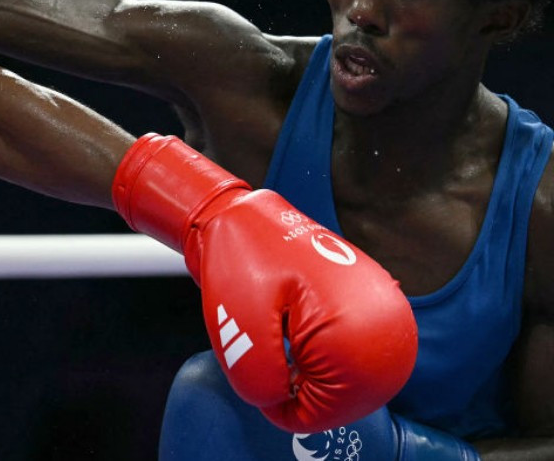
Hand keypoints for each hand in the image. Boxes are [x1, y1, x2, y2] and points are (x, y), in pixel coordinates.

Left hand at [114, 133, 417, 431]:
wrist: (247, 217)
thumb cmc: (242, 261)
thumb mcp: (239, 326)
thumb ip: (259, 376)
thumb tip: (278, 404)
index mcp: (358, 328)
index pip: (336, 407)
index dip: (290, 409)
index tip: (264, 384)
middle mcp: (387, 320)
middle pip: (352, 397)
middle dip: (306, 390)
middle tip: (273, 355)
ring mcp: (386, 310)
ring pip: (356, 378)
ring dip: (318, 374)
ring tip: (285, 338)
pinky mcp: (375, 304)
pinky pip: (358, 354)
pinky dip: (328, 358)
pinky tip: (299, 335)